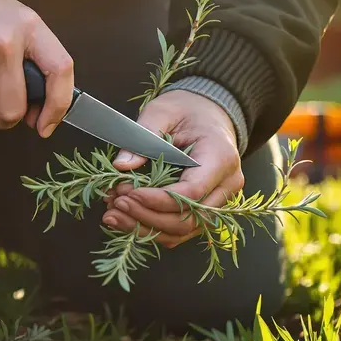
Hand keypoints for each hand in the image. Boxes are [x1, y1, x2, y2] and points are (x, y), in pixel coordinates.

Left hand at [101, 91, 243, 247]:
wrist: (208, 113)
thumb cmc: (188, 110)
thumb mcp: (162, 111)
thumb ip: (143, 135)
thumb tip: (121, 165)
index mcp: (221, 157)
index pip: (192, 191)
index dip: (157, 199)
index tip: (128, 193)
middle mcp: (226, 184)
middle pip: (188, 219)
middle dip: (147, 217)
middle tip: (116, 203)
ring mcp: (219, 201)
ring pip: (183, 231)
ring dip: (145, 228)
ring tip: (114, 214)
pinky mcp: (205, 209)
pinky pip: (179, 230)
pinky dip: (151, 228)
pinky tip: (126, 217)